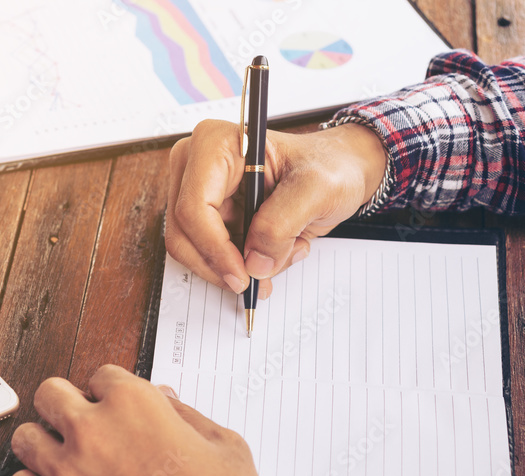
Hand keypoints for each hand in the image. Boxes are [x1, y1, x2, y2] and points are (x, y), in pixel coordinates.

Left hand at [8, 365, 266, 475]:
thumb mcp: (222, 442)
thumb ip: (184, 413)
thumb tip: (161, 399)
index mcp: (133, 402)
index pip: (99, 376)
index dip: (109, 394)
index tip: (114, 411)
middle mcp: (92, 430)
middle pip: (48, 395)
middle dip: (64, 406)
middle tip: (77, 426)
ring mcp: (68, 473)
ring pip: (24, 438)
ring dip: (42, 445)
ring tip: (61, 460)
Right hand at [167, 120, 387, 296]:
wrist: (339, 172)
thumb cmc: (329, 166)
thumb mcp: (317, 189)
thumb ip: (281, 224)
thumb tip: (253, 263)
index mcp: (216, 144)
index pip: (194, 207)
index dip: (215, 248)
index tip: (243, 276)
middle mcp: (196, 165)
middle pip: (184, 232)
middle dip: (221, 263)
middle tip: (255, 282)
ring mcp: (198, 191)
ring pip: (191, 249)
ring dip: (233, 266)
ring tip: (279, 256)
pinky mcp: (207, 215)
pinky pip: (207, 254)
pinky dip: (237, 265)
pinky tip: (271, 254)